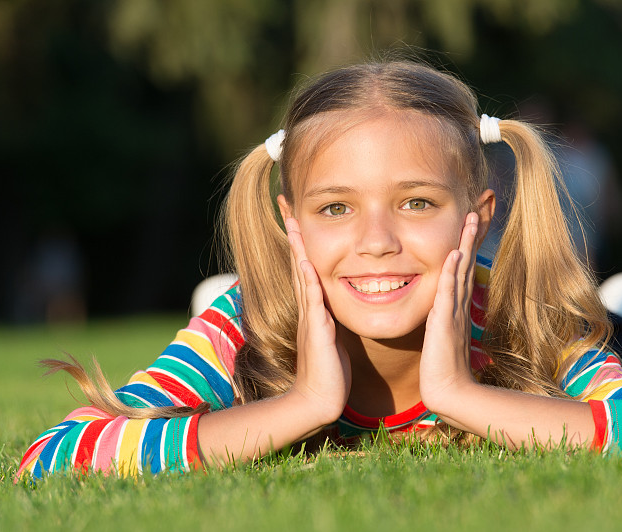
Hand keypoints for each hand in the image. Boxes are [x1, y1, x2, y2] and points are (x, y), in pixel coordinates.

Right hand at [285, 217, 350, 425]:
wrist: (319, 399)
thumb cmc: (330, 372)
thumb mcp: (333, 338)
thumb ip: (332, 320)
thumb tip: (335, 308)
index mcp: (314, 307)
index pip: (306, 266)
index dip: (301, 240)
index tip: (296, 215)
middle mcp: (308, 307)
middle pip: (298, 261)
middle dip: (293, 232)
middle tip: (285, 204)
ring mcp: (311, 317)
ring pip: (302, 274)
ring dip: (297, 247)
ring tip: (291, 220)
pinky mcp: (319, 330)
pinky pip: (313, 300)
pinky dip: (309, 279)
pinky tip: (306, 260)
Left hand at [419, 212, 480, 416]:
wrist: (449, 393)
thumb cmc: (443, 372)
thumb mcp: (442, 342)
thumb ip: (443, 327)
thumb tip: (442, 321)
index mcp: (456, 309)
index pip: (462, 272)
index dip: (466, 248)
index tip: (469, 227)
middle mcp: (458, 306)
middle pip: (467, 264)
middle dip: (471, 238)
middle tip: (476, 212)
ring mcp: (454, 312)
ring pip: (461, 271)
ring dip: (465, 245)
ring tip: (470, 220)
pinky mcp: (445, 322)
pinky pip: (448, 292)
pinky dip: (451, 272)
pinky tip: (454, 254)